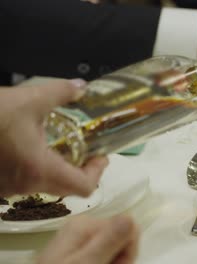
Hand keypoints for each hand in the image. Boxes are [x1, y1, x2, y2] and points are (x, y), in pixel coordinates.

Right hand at [0, 79, 108, 196]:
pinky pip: (24, 182)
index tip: (100, 155)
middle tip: (85, 151)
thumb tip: (80, 86)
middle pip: (67, 188)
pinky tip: (29, 148)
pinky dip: (35, 169)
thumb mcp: (29, 98)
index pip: (84, 186)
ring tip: (59, 145)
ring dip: (57, 169)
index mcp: (40, 168)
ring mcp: (8, 188)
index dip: (98, 172)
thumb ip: (60, 93)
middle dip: (81, 170)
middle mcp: (26, 184)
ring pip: (44, 186)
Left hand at [38, 215, 138, 263]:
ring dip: (113, 263)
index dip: (127, 250)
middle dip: (119, 258)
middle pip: (120, 237)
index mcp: (85, 224)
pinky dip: (103, 263)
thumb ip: (109, 241)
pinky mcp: (76, 252)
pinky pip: (100, 254)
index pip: (128, 226)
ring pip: (113, 248)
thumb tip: (131, 218)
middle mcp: (83, 227)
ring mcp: (78, 240)